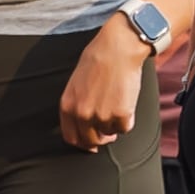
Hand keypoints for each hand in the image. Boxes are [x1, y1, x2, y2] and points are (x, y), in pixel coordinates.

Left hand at [59, 9, 151, 151]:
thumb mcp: (75, 85)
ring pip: (110, 134)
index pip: (71, 137)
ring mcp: (101, 116)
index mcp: (67, 106)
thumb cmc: (96, 62)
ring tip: (117, 105)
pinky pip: (125, 128)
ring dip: (114, 125)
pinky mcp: (120, 115)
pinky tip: (125, 103)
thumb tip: (83, 125)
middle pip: (90, 141)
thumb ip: (76, 106)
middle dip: (100, 138)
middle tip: (108, 131)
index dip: (82, 143)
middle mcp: (81, 114)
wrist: (116, 50)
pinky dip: (127, 120)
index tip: (90, 143)